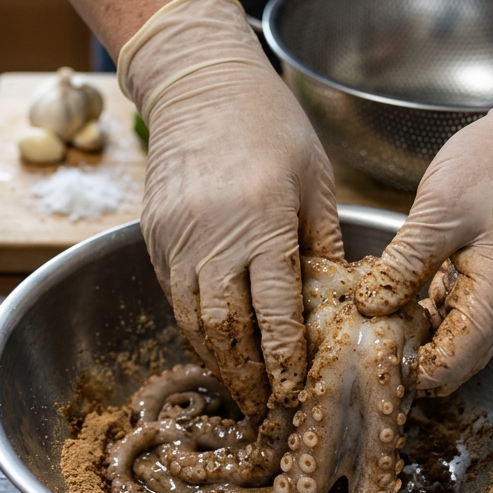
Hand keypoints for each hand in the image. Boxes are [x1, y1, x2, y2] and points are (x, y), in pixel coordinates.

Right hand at [119, 0, 343, 419]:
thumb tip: (339, 298)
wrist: (199, 83)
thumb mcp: (314, 178)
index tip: (294, 390)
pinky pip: (172, 297)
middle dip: (247, 375)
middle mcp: (214, 235)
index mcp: (263, 220)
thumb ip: (323, 241)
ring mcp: (177, 238)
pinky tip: (213, 348)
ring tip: (241, 390)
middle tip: (266, 408)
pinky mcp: (154, 235)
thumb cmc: (269, 124)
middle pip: (227, 327)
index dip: (283, 358)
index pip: (274, 309)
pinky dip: (193, 330)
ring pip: (193, 320)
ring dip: (217, 362)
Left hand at [354, 48, 492, 393]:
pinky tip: (398, 302)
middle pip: (455, 364)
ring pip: (457, 345)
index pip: (450, 366)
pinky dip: (432, 320)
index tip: (366, 359)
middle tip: (361, 344)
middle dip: (411, 362)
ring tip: (373, 324)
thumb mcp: (438, 210)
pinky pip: (462, 321)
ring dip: (420, 341)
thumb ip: (403, 265)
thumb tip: (370, 308)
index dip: (407, 371)